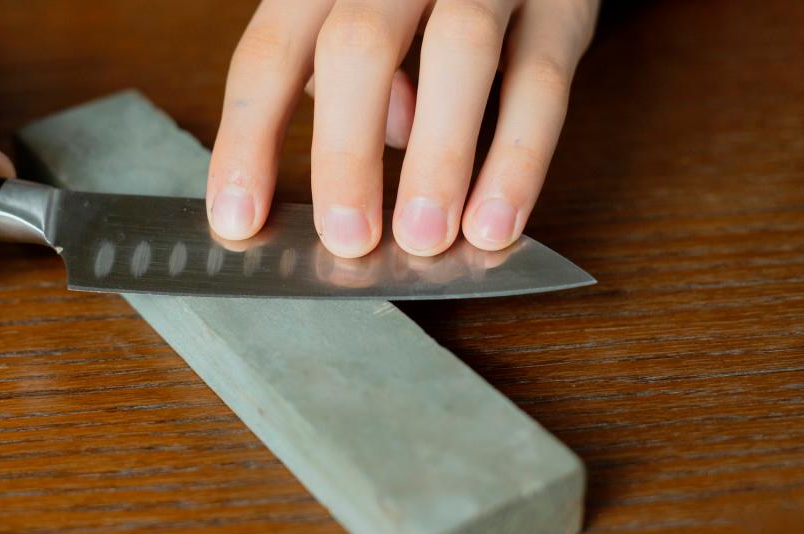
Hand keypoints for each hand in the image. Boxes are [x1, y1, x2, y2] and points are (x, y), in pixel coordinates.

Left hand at [208, 0, 597, 257]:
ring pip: (459, 53)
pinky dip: (520, 157)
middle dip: (346, 152)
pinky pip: (543, 80)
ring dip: (439, 157)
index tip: (238, 220)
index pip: (273, 52)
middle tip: (348, 240)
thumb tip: (384, 133)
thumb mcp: (362, 16)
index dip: (249, 138)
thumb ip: (351, 73)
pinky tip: (497, 221)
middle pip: (359, 46)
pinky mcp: (564, 2)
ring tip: (425, 238)